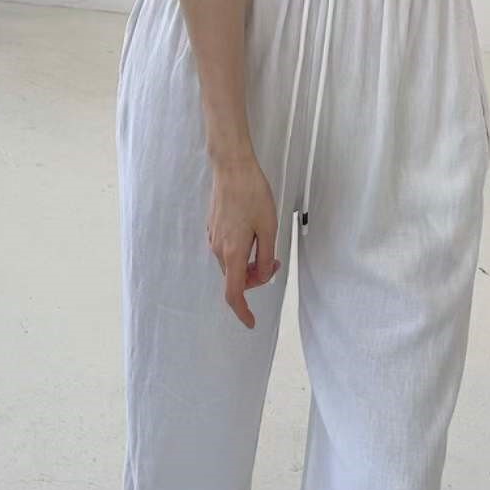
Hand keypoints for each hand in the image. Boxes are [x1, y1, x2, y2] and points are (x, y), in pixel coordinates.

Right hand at [207, 154, 280, 328]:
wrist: (231, 167)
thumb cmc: (252, 194)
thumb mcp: (269, 227)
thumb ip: (266, 256)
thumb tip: (264, 274)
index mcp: (233, 252)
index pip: (233, 294)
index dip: (242, 311)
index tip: (251, 322)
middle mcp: (218, 249)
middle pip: (236, 278)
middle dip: (256, 277)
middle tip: (276, 261)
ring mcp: (213, 237)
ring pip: (232, 263)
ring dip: (250, 263)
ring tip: (266, 242)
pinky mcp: (213, 227)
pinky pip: (227, 249)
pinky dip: (242, 251)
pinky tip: (253, 232)